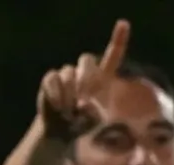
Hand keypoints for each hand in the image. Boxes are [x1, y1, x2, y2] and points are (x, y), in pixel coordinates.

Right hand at [37, 19, 130, 141]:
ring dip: (69, 94)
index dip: (118, 39)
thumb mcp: (95, 123)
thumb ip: (95, 113)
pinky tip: (58, 107)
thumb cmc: (82, 126)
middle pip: (86, 60)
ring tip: (69, 113)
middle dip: (86, 78)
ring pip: (68, 73)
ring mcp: (67, 74)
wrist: (60, 131)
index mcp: (102, 78)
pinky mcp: (50, 80)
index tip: (123, 24)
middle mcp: (84, 72)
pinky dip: (55, 93)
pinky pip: (52, 79)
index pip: (112, 55)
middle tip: (83, 101)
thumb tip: (84, 106)